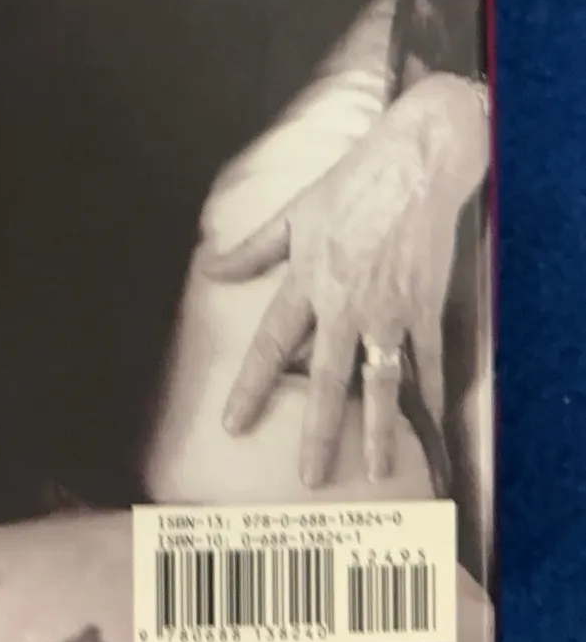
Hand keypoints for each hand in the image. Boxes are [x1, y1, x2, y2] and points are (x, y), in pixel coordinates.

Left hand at [203, 75, 489, 488]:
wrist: (413, 164)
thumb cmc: (350, 183)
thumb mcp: (293, 212)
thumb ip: (254, 249)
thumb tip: (213, 270)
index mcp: (307, 281)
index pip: (271, 344)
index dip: (251, 387)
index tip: (233, 425)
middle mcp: (345, 305)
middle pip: (328, 379)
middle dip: (318, 431)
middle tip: (309, 477)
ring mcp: (389, 310)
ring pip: (380, 382)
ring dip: (377, 430)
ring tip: (375, 472)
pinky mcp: (426, 307)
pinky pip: (427, 361)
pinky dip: (428, 395)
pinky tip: (427, 427)